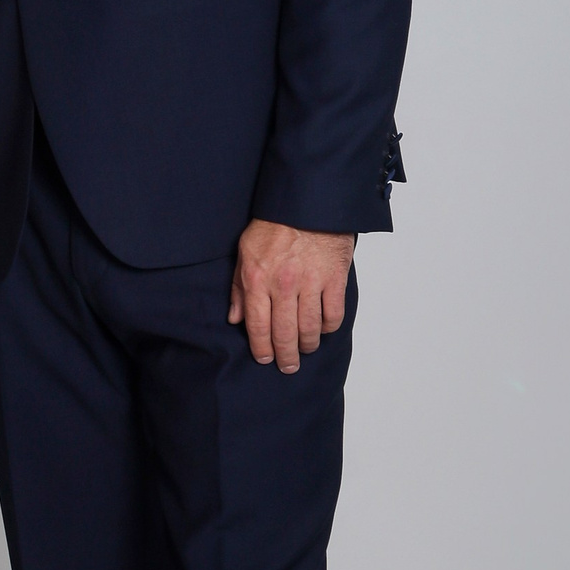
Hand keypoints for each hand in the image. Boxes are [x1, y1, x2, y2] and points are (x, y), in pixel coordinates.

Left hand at [228, 220, 353, 373]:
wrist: (308, 203)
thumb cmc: (273, 226)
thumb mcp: (245, 252)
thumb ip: (238, 288)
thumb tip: (235, 318)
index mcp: (257, 279)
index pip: (258, 326)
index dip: (261, 348)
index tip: (265, 359)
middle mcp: (283, 285)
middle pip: (285, 333)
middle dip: (286, 356)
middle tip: (288, 366)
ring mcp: (311, 283)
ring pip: (310, 329)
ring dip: (307, 345)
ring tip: (305, 349)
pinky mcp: (335, 279)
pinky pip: (333, 315)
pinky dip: (328, 327)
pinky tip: (322, 328)